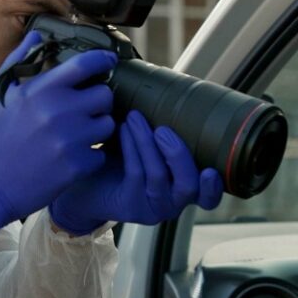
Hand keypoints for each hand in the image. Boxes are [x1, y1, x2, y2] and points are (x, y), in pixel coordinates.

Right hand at [0, 32, 116, 241]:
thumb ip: (17, 62)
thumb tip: (36, 36)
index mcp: (41, 90)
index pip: (86, 64)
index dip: (103, 60)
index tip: (108, 62)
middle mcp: (59, 111)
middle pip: (105, 95)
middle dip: (97, 101)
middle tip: (83, 110)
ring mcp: (71, 140)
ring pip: (108, 124)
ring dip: (97, 128)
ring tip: (77, 134)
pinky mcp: (78, 165)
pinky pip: (101, 152)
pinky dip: (91, 155)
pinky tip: (72, 157)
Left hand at [48, 111, 224, 234]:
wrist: (82, 180)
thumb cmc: (118, 157)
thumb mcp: (147, 144)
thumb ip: (165, 130)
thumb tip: (172, 89)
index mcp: (183, 187)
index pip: (208, 197)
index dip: (214, 186)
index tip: (210, 168)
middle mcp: (172, 202)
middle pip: (189, 186)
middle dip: (178, 155)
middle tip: (163, 130)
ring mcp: (151, 208)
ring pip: (159, 177)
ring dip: (147, 144)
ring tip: (135, 118)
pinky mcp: (129, 207)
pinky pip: (136, 174)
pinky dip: (132, 148)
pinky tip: (122, 129)